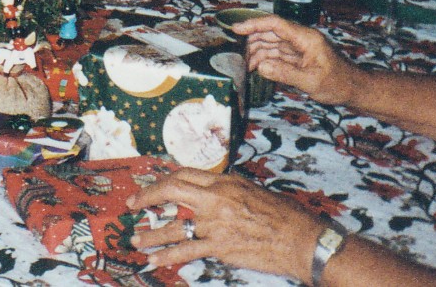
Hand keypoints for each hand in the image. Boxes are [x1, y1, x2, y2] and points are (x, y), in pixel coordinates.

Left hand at [128, 168, 320, 280]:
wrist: (302, 240)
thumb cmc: (285, 215)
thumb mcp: (254, 191)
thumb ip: (228, 191)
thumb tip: (211, 193)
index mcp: (225, 181)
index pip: (184, 175)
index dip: (163, 180)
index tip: (152, 187)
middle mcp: (216, 198)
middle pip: (172, 190)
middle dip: (147, 196)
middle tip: (133, 205)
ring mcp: (216, 223)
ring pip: (174, 225)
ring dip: (151, 233)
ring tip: (136, 239)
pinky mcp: (220, 246)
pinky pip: (186, 250)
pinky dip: (168, 255)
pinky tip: (156, 259)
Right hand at [231, 14, 360, 104]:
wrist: (355, 89)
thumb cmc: (338, 84)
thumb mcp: (311, 81)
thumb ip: (285, 73)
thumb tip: (261, 67)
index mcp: (306, 38)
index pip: (275, 24)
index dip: (254, 24)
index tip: (236, 29)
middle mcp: (300, 39)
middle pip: (270, 32)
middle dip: (252, 41)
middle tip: (237, 56)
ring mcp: (299, 47)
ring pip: (272, 43)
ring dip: (257, 52)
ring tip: (245, 65)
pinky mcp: (298, 57)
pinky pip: (277, 53)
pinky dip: (265, 59)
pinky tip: (257, 68)